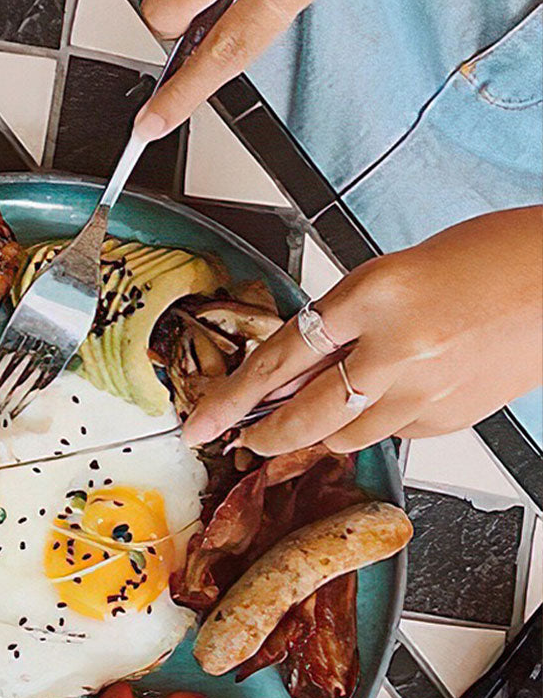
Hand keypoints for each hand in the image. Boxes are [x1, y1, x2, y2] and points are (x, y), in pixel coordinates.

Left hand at [184, 209, 542, 453]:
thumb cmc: (493, 257)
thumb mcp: (397, 268)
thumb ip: (346, 315)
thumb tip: (297, 361)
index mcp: (376, 291)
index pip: (281, 356)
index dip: (232, 396)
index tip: (204, 418)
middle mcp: (398, 347)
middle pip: (304, 415)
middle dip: (263, 435)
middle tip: (241, 440)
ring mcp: (426, 390)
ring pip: (345, 436)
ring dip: (317, 434)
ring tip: (307, 421)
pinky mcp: (449, 418)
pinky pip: (392, 434)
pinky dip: (374, 425)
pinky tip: (381, 403)